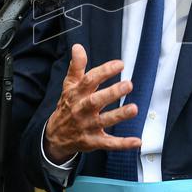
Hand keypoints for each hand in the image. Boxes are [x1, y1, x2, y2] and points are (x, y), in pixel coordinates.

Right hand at [43, 44, 141, 163]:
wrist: (55, 136)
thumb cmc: (67, 106)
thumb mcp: (68, 86)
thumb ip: (76, 66)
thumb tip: (78, 47)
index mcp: (77, 94)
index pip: (89, 80)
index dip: (104, 71)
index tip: (120, 64)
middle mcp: (82, 110)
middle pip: (96, 101)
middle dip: (112, 93)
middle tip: (128, 85)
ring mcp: (88, 126)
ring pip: (104, 121)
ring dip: (119, 115)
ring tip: (134, 108)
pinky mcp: (94, 141)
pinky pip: (109, 143)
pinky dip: (123, 144)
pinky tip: (137, 141)